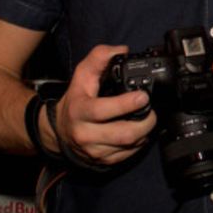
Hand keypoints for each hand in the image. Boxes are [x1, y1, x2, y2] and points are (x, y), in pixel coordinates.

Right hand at [50, 44, 156, 166]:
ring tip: (147, 119)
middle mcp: (85, 133)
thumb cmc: (75, 100)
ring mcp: (94, 150)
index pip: (103, 110)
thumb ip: (99, 57)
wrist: (60, 130)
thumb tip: (122, 50)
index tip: (143, 96)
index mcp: (79, 111)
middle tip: (152, 110)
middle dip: (145, 122)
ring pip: (128, 146)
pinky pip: (128, 155)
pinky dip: (139, 143)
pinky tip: (140, 132)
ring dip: (144, 132)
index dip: (126, 104)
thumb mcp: (82, 75)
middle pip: (123, 134)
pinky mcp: (103, 161)